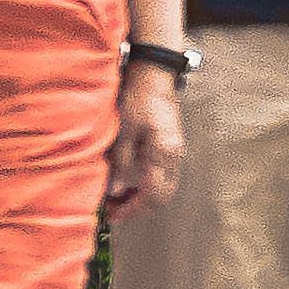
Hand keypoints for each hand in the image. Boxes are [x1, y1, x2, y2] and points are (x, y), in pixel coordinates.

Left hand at [106, 62, 188, 217]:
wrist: (155, 74)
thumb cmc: (137, 98)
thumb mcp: (122, 131)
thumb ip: (120, 163)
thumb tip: (114, 192)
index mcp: (163, 155)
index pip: (153, 197)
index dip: (132, 211)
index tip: (112, 214)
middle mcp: (175, 157)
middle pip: (162, 198)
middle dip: (138, 209)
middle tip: (113, 209)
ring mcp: (176, 152)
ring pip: (165, 189)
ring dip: (143, 199)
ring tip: (118, 197)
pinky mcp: (172, 146)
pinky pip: (165, 177)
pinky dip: (148, 186)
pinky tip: (130, 181)